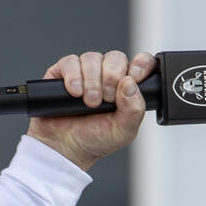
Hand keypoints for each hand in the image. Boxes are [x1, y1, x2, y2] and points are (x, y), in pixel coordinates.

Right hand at [25, 50, 157, 170]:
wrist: (66, 147)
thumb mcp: (124, 131)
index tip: (135, 77)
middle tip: (105, 101)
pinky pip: (70, 62)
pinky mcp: (64, 71)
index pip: (141, 63)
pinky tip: (75, 93)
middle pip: (115, 58)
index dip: (140, 64)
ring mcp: (86, 72)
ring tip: (89, 103)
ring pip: (92, 58)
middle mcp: (107, 75)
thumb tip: (130, 83)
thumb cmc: (96, 140)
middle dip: (111, 78)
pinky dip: (74, 77)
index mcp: (126, 87)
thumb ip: (134, 109)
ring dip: (92, 81)